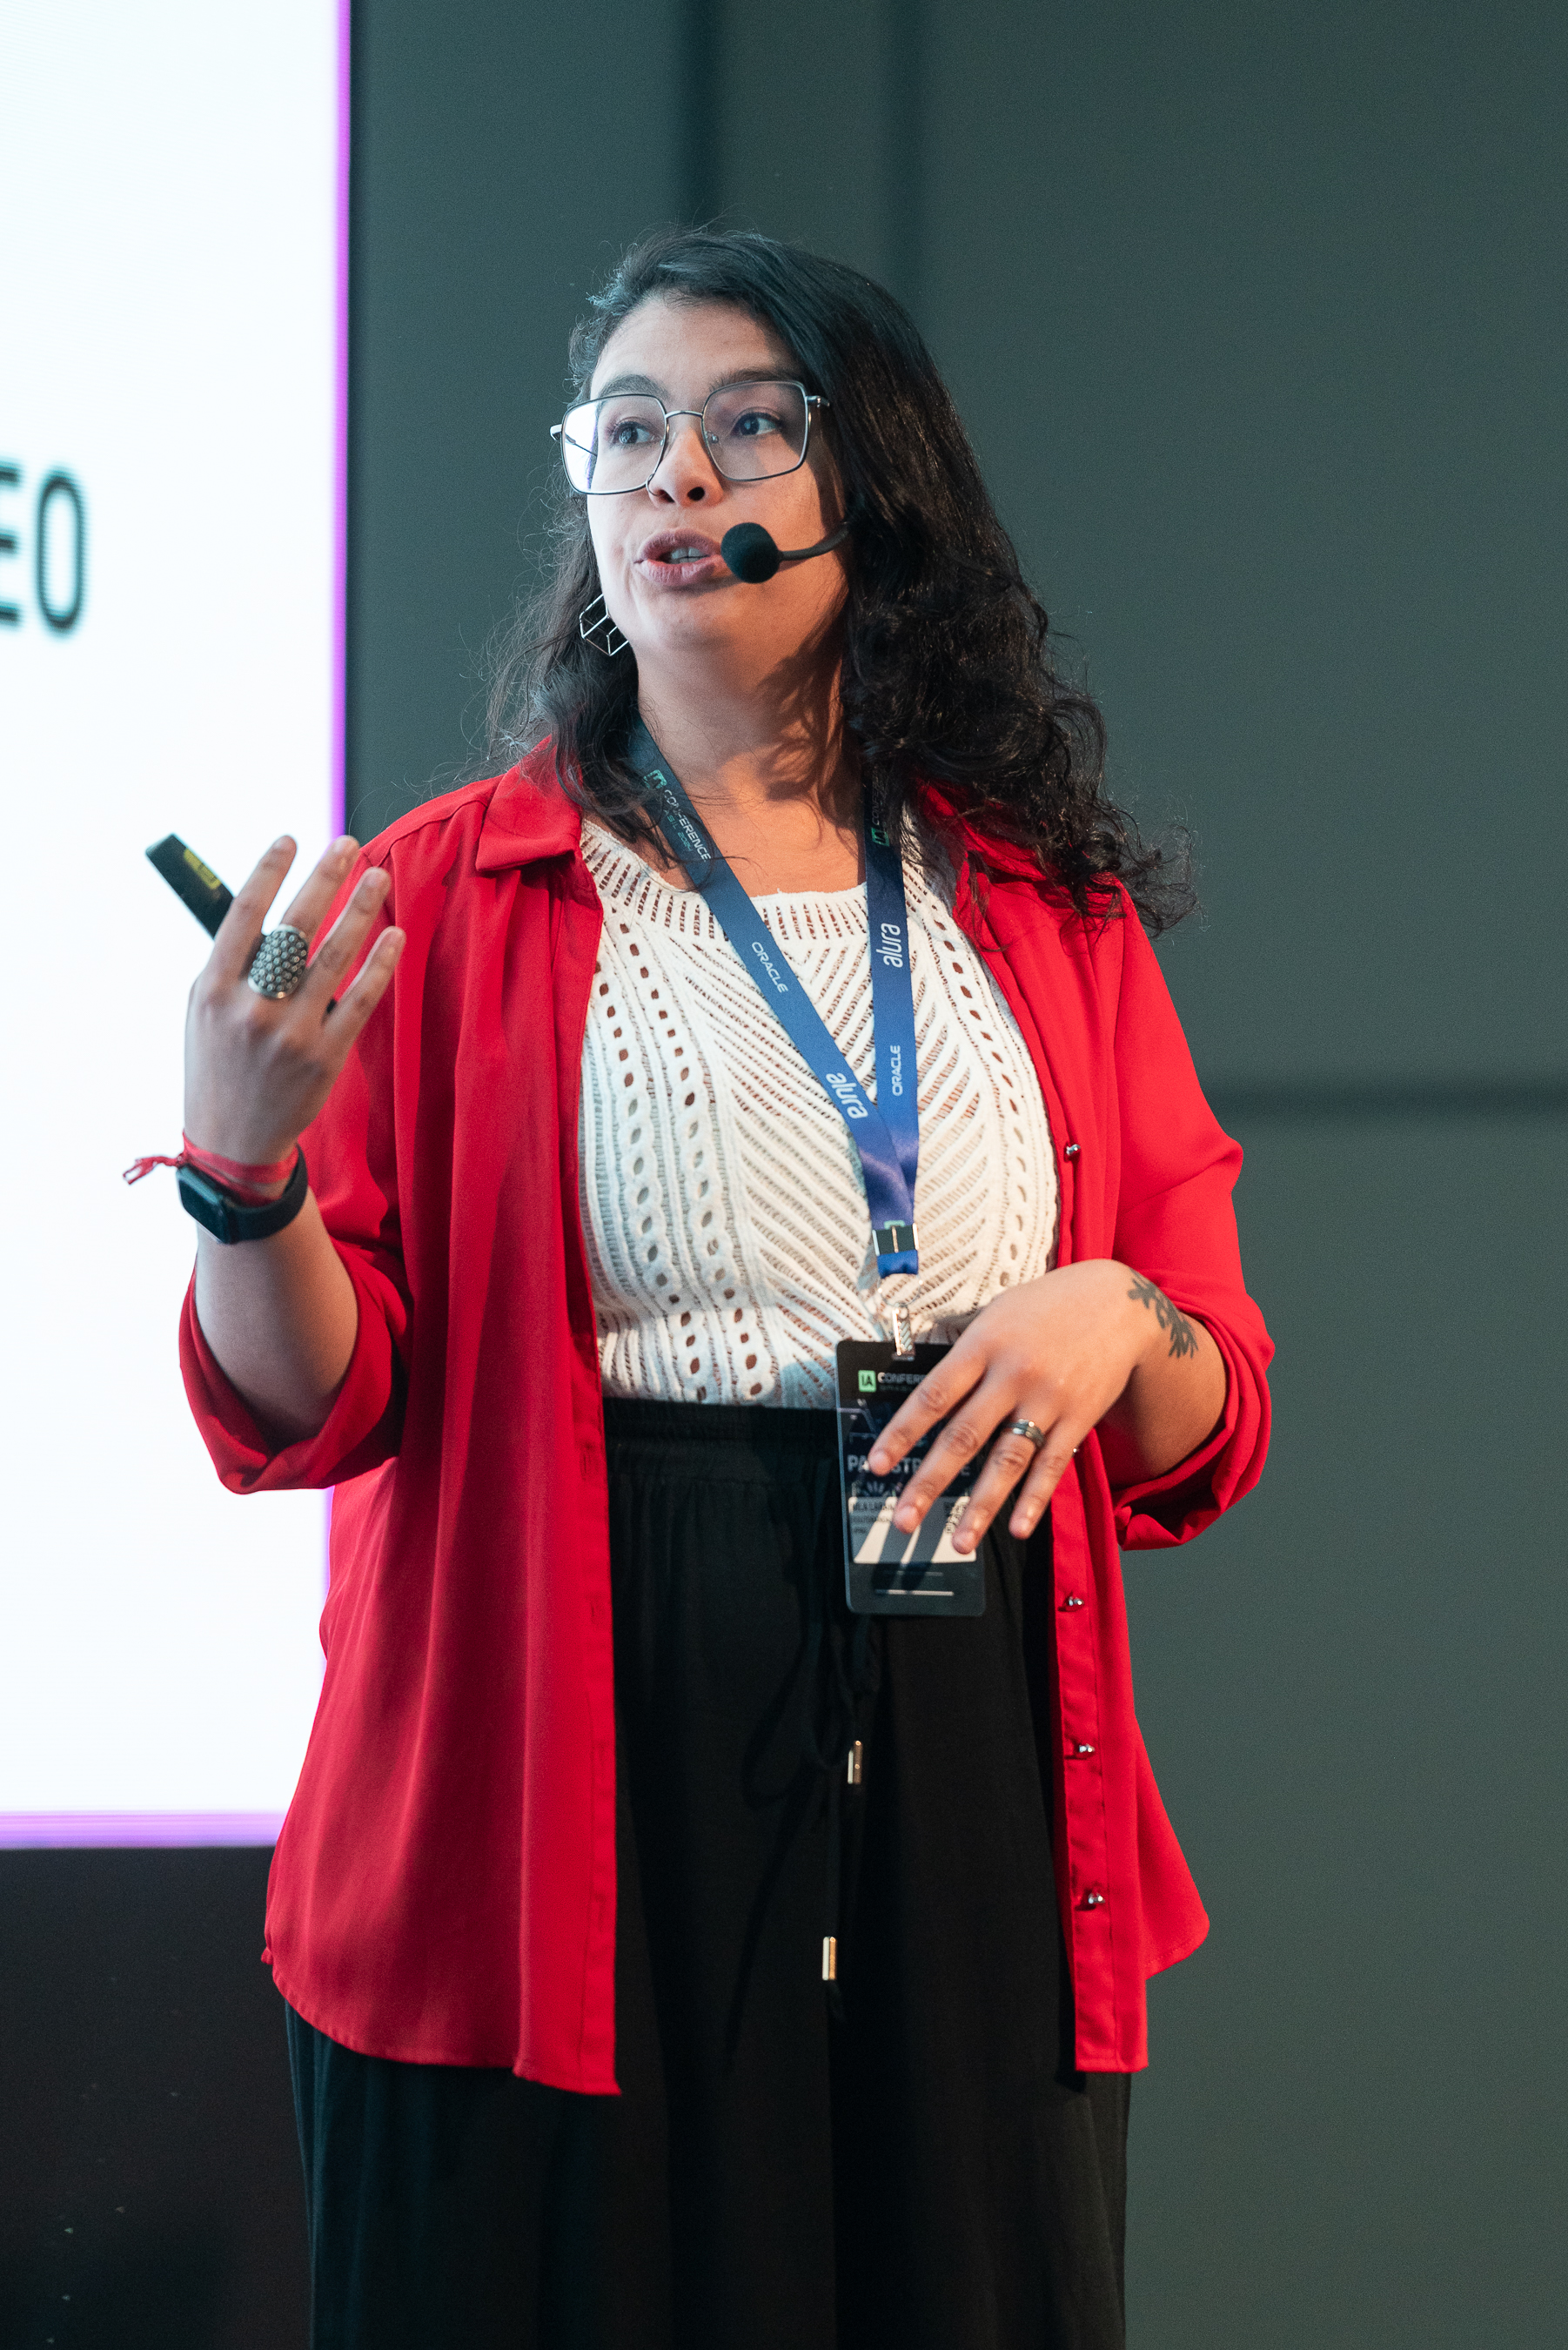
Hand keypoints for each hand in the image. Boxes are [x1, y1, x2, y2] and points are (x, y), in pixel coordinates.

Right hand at [183, 835, 403, 1176]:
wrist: (232, 1139)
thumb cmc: (219, 1061)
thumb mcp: (203, 1010)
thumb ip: (231, 963)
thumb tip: (269, 905)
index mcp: (212, 989)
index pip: (243, 916)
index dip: (268, 873)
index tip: (291, 838)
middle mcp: (249, 1008)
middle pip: (293, 928)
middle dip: (323, 879)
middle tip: (347, 844)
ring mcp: (290, 1034)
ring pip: (333, 958)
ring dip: (359, 911)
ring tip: (377, 876)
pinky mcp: (324, 1057)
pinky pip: (360, 1001)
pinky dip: (379, 964)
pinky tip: (394, 935)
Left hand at [864, 1260, 1216, 1553]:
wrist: (1118, 1303)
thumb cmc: (1045, 1307)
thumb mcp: (996, 1312)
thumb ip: (963, 1349)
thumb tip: (925, 1384)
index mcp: (983, 1345)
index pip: (933, 1396)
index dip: (902, 1433)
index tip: (877, 1465)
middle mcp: (1012, 1375)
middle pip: (964, 1436)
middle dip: (930, 1482)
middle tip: (905, 1519)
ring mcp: (1048, 1399)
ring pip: (1008, 1460)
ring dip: (981, 1505)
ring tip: (961, 1541)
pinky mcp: (1079, 1418)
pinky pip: (1052, 1465)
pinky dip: (1035, 1498)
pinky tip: (1019, 1527)